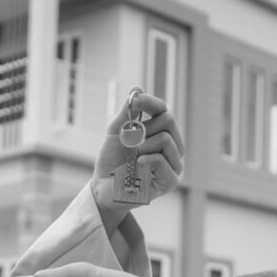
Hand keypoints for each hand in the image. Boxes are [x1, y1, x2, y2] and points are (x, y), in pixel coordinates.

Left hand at [92, 87, 184, 229]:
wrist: (103, 188)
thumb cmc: (111, 161)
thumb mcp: (117, 131)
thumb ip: (128, 111)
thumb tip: (137, 88)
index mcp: (162, 135)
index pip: (164, 111)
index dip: (150, 102)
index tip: (135, 101)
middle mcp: (172, 149)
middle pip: (168, 120)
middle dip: (144, 128)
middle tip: (130, 143)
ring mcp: (174, 166)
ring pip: (166, 139)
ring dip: (142, 145)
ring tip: (133, 158)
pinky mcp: (170, 182)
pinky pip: (162, 160)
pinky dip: (146, 160)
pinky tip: (137, 166)